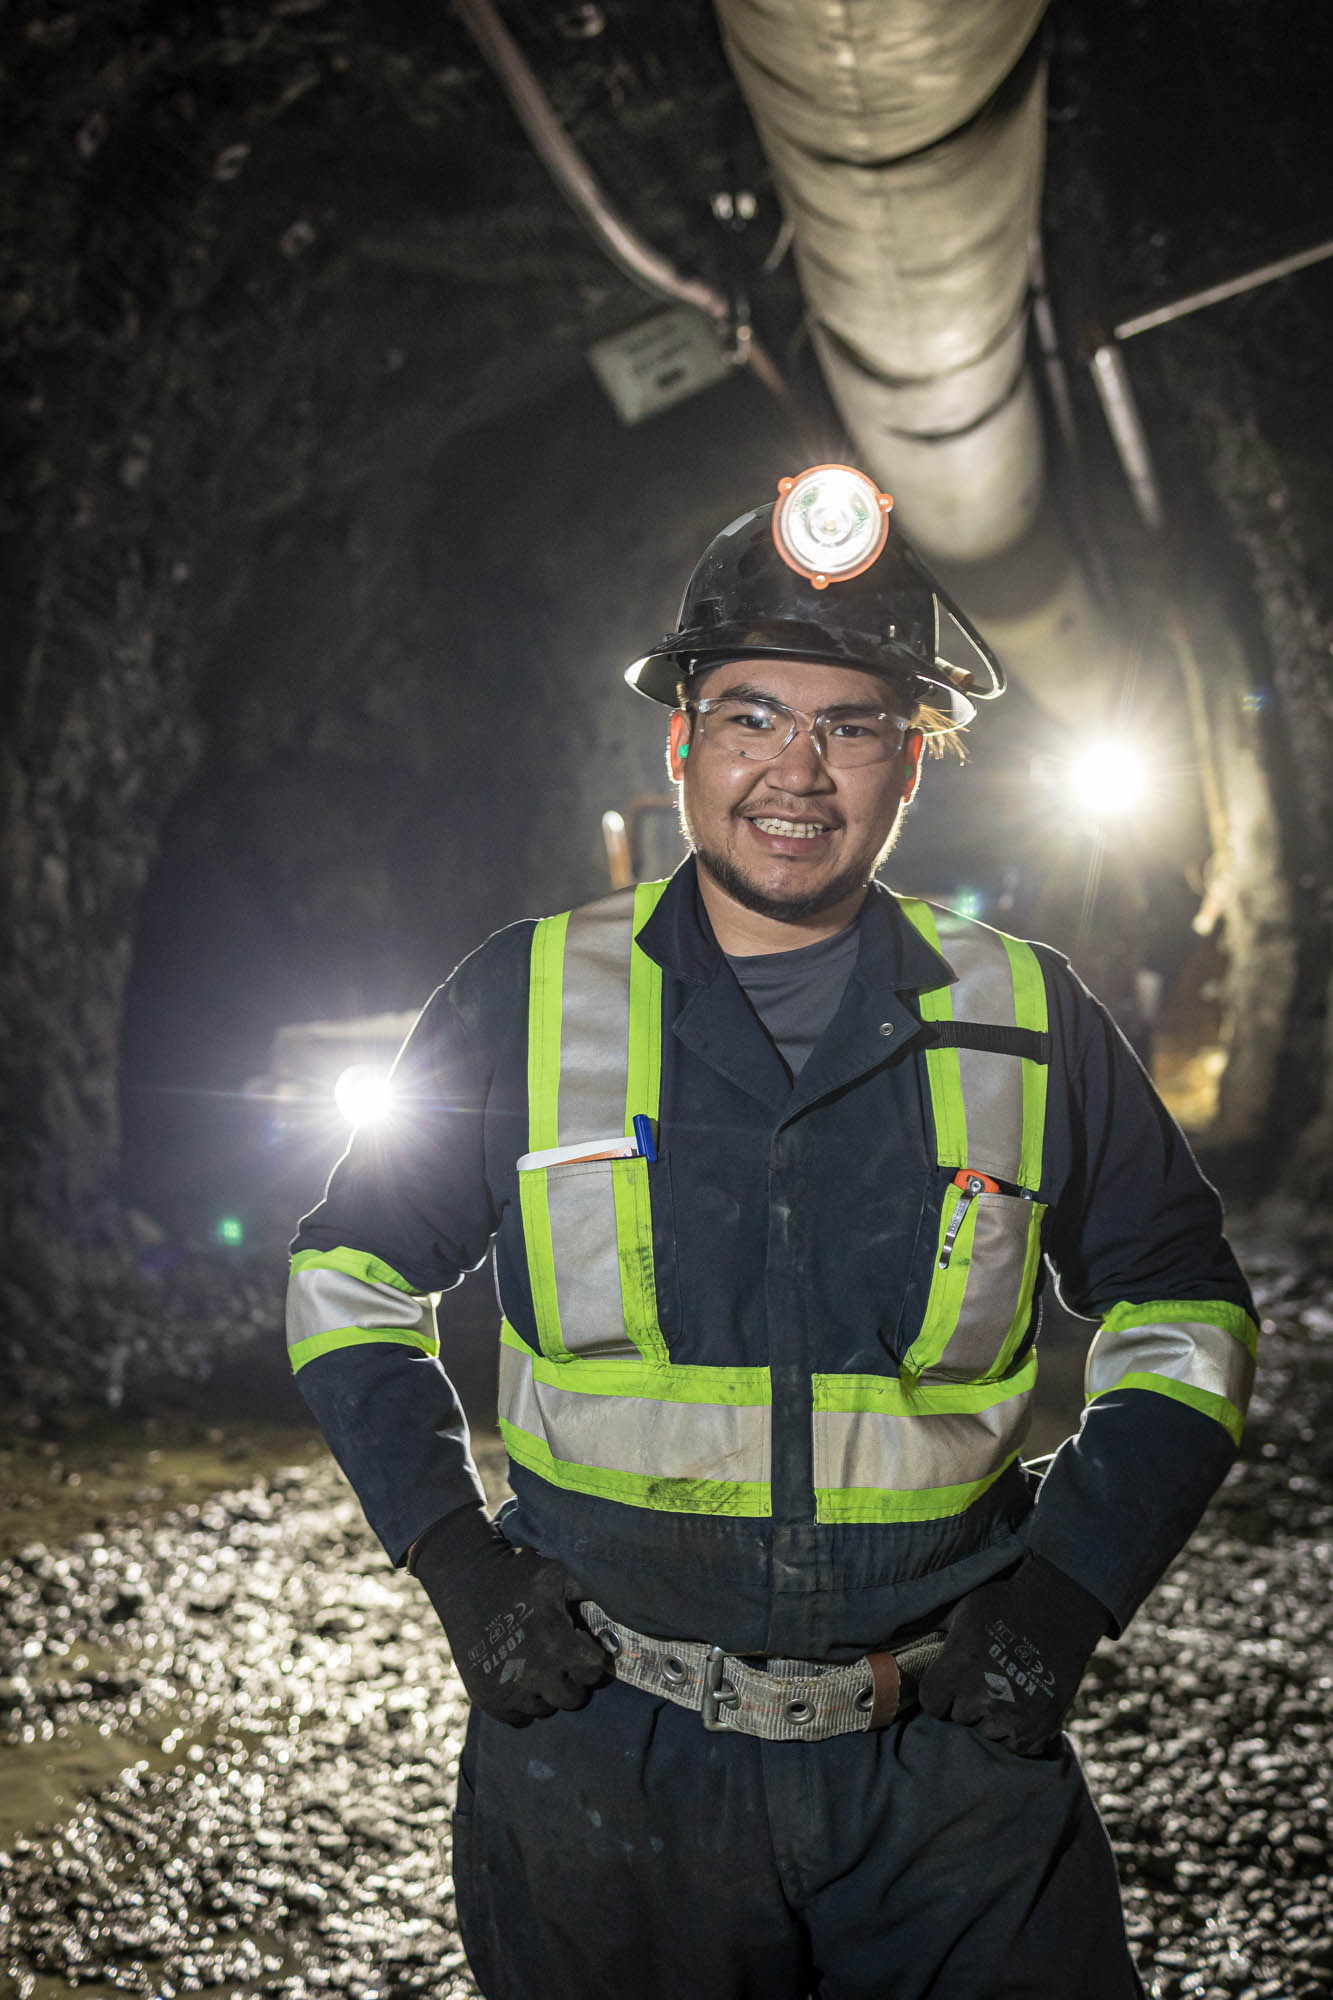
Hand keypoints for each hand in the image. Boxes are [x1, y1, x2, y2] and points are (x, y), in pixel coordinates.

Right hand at [411, 1505, 607, 1727]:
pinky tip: (520, 1676)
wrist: (466, 1578)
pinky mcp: (486, 1698)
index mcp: (555, 1642)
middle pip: (573, 1698)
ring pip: (546, 1710)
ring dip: (548, 1691)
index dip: (593, 1658)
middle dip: (573, 1678)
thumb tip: (632, 1605)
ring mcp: (507, 1689)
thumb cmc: (519, 1574)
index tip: (582, 1646)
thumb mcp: (559, 1574)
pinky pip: (520, 1719)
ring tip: (538, 1663)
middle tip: (561, 1657)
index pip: (595, 1673)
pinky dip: (524, 1703)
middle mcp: (532, 1671)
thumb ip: (593, 1592)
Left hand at [918, 1554, 1107, 1755]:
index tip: (951, 1681)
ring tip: (1005, 1689)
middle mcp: (984, 1695)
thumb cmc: (1005, 1604)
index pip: (931, 1703)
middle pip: (959, 1719)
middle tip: (985, 1678)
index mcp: (959, 1666)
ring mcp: (1014, 1716)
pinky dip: (1017, 1730)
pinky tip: (1022, 1703)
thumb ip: (933, 1634)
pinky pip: (1015, 1745)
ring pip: (987, 1734)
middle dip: (966, 1703)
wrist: (1061, 1609)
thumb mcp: (962, 1610)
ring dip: (991, 1718)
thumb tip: (891, 1644)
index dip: (939, 1693)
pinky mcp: (1039, 1730)